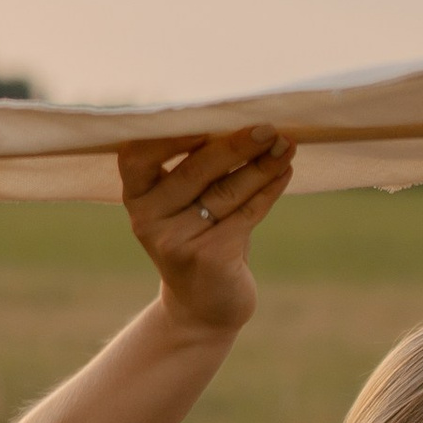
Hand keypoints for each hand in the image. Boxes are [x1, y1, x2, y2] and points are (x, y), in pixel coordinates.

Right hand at [117, 128, 294, 332]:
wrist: (204, 307)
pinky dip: (268, 191)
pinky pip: (245, 215)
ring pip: (225, 192)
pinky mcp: (206, 258)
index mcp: (135, 195)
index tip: (210, 115)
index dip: (171, 134)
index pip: (138, 154)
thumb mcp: (188, 203)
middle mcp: (147, 218)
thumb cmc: (199, 238)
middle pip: (195, 170)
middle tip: (268, 127)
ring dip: (261, 165)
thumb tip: (248, 123)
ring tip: (287, 145)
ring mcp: (174, 241)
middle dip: (236, 144)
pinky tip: (285, 172)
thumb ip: (201, 167)